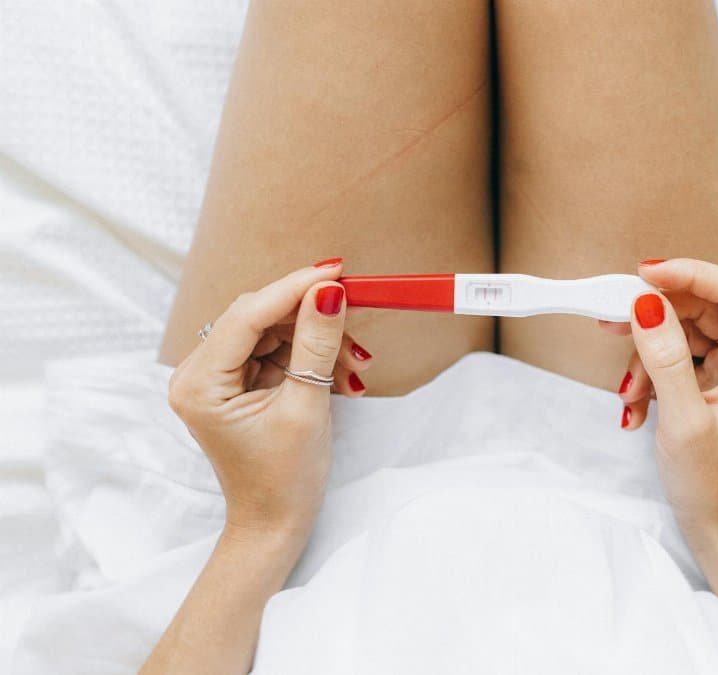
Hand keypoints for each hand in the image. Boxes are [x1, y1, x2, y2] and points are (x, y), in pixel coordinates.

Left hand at [167, 260, 371, 539]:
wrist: (275, 523)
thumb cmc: (285, 479)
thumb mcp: (307, 407)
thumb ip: (317, 345)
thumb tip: (330, 292)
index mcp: (200, 384)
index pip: (247, 315)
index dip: (293, 288)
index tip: (337, 271)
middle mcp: (197, 373)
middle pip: (260, 317)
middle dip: (312, 320)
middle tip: (357, 328)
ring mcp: (216, 377)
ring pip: (274, 331)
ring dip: (319, 343)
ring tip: (355, 372)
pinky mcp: (237, 382)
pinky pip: (277, 350)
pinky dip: (311, 358)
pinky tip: (341, 378)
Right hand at [601, 259, 717, 539]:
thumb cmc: (712, 486)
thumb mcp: (683, 422)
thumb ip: (666, 359)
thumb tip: (647, 306)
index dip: (692, 274)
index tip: (645, 275)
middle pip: (704, 308)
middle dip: (657, 318)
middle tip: (612, 323)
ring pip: (683, 333)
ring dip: (646, 357)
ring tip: (628, 395)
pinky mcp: (710, 385)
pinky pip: (675, 359)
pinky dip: (648, 377)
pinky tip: (634, 408)